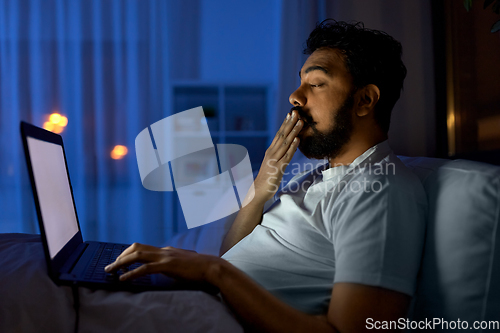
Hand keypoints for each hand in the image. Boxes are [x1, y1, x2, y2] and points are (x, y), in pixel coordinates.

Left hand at [104, 243, 223, 289]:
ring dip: (121, 263)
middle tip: (111, 265)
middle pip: (136, 248)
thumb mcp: (183, 263)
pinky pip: (145, 268)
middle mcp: (164, 250)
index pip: (143, 248)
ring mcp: (165, 257)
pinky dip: (131, 273)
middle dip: (121, 256)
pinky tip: (123, 279)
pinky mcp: (167, 266)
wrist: (212, 267)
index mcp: (167, 250)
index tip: (120, 261)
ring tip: (110, 270)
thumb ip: (173, 264)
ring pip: (137, 256)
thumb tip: (168, 268)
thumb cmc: (200, 268)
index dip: (128, 253)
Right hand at [249, 110, 302, 204]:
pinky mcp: (278, 168)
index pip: (278, 135)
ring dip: (293, 131)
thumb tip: (286, 148)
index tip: (290, 114)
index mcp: (270, 151)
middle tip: (296, 112)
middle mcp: (271, 153)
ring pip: (285, 143)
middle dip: (290, 123)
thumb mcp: (272, 164)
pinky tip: (297, 139)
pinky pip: (287, 155)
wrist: (258, 191)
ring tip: (300, 122)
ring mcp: (274, 160)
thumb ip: (278, 156)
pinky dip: (293, 147)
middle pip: (282, 135)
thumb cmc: (267, 179)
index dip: (285, 124)